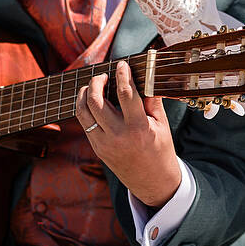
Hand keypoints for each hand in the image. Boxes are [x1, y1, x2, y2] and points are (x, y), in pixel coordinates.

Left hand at [75, 58, 181, 207]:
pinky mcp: (97, 148)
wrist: (152, 182)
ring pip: (83, 112)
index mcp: (138, 128)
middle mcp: (117, 136)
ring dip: (85, 94)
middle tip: (104, 75)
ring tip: (95, 86)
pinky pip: (85, 123)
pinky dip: (86, 108)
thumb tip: (145, 76)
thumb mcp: (161, 124)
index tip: (122, 64)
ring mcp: (104, 144)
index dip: (122, 75)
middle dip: (96, 82)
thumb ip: (152, 100)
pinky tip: (94, 101)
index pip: (126, 94)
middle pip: (95, 101)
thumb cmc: (160, 150)